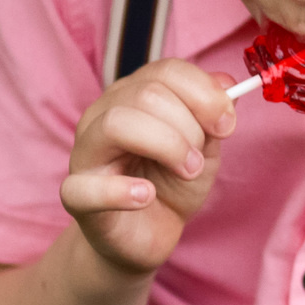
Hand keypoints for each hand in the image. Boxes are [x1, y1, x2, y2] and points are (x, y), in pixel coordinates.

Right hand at [60, 59, 238, 276]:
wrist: (150, 233)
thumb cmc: (171, 183)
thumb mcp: (203, 145)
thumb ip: (213, 114)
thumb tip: (227, 85)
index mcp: (133, 95)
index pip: (166, 71)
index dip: (203, 94)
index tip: (227, 125)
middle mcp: (103, 114)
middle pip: (146, 94)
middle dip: (188, 126)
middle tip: (198, 160)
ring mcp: (85, 153)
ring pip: (117, 123)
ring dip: (167, 147)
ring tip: (185, 172)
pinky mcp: (76, 195)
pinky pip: (84, 187)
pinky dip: (120, 191)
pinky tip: (145, 196)